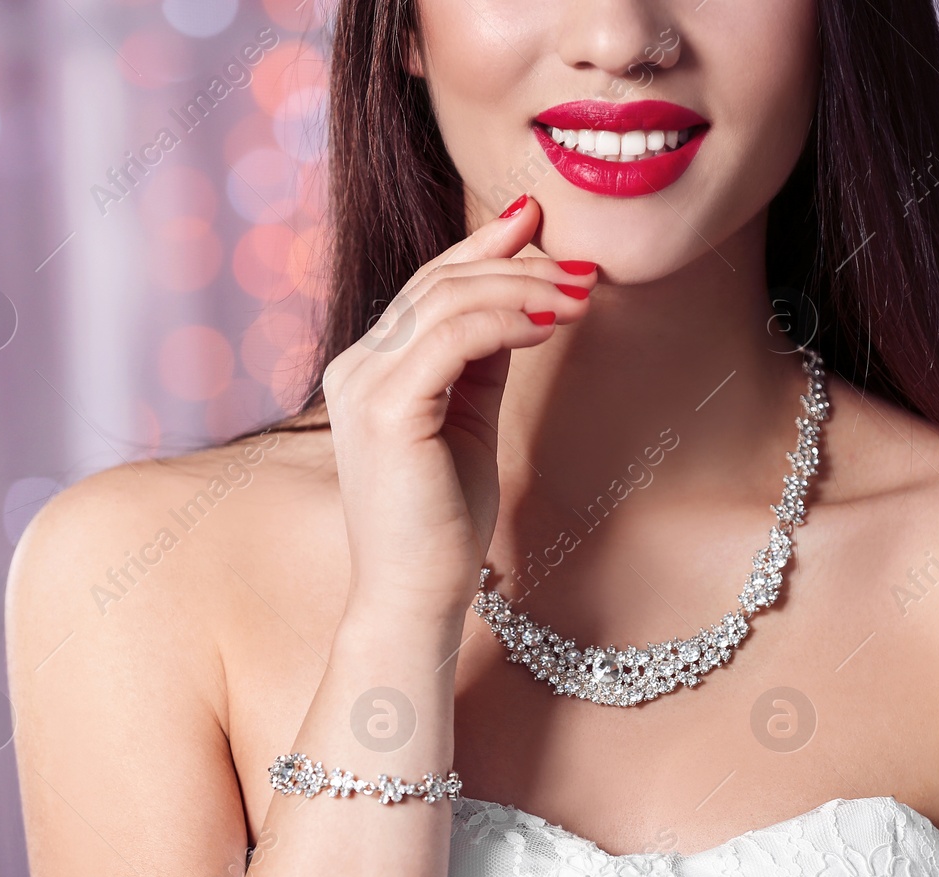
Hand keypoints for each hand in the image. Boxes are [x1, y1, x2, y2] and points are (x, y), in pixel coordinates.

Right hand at [322, 196, 596, 614]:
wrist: (415, 595)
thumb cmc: (443, 521)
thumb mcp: (468, 420)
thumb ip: (480, 360)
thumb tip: (523, 301)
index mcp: (369, 368)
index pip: (428, 286)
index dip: (483, 248)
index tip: (536, 218)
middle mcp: (354, 367)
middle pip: (440, 283)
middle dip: (520, 265)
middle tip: (584, 268)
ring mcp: (362, 385)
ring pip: (448, 300)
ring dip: (526, 289)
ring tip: (583, 296)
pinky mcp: (385, 409)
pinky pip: (453, 338)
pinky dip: (508, 321)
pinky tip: (552, 325)